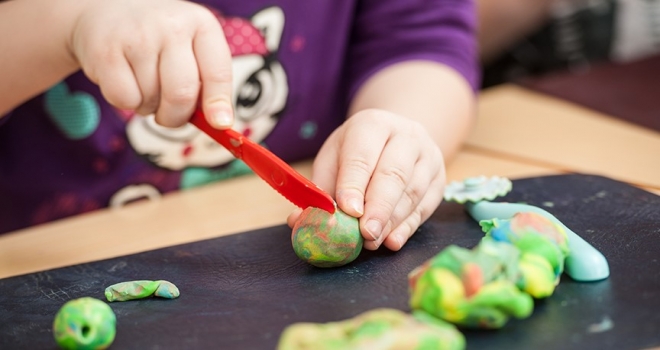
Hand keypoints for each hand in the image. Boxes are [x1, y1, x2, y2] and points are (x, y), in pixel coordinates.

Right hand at [69, 0, 232, 127]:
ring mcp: (138, 36)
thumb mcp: (190, 48)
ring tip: (143, 83)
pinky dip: (126, 102)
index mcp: (202, 25)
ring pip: (152, 100)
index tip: (219, 124)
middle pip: (182, 94)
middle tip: (169, 115)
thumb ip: (207, 82)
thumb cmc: (159, 39)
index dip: (218, 103)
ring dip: (148, 106)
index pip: (218, 72)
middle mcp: (172, 26)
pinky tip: (125, 80)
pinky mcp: (106, 51)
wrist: (106, 8)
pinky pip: (124, 100)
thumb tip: (219, 124)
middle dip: (176, 117)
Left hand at [288, 109, 445, 250]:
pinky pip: (425, 206)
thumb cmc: (358, 151)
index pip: (363, 156)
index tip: (348, 210)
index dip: (354, 184)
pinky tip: (392, 241)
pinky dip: (408, 227)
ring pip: (412, 192)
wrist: (397, 136)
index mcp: (372, 124)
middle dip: (378, 207)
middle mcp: (405, 136)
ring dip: (391, 221)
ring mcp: (427, 156)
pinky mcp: (439, 179)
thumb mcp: (334, 158)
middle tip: (364, 234)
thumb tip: (297, 221)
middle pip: (393, 174)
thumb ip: (320, 189)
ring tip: (372, 241)